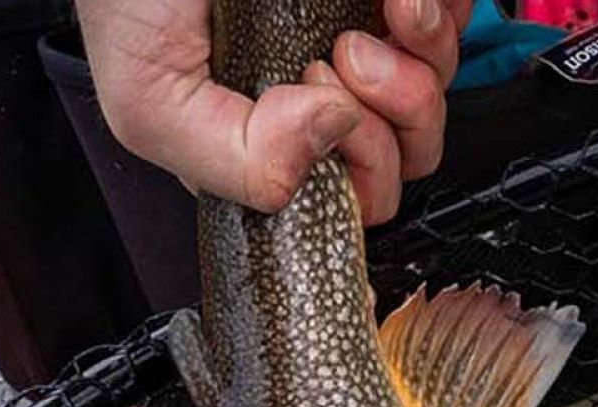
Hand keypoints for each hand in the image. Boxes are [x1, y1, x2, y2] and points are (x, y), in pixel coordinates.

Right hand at [77, 0, 470, 223]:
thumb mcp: (149, 98)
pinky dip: (437, 11)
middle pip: (414, 150)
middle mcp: (321, 101)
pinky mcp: (382, 4)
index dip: (364, 163)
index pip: (360, 197)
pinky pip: (448, 22)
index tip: (327, 98)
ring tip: (383, 10)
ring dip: (424, 53)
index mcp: (274, 146)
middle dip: (401, 109)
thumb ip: (229, 162)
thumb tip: (326, 138)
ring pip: (437, 87)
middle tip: (347, 52)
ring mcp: (360, 47)